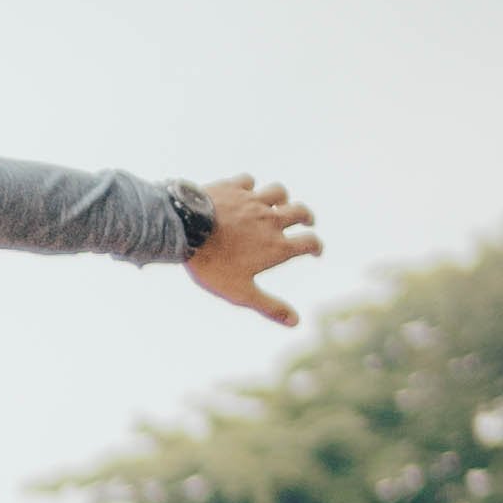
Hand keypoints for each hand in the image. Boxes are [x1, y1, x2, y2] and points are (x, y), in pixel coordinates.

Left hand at [184, 176, 320, 328]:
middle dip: (307, 217)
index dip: (316, 247)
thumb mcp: (241, 293)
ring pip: (278, 192)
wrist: (186, 230)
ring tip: (280, 203)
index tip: (315, 251)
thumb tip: (296, 322)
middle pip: (300, 212)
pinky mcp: (233, 187)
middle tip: (307, 221)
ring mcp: (252, 201)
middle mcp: (270, 220)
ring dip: (283, 198)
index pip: (309, 242)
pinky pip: (248, 180)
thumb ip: (269, 306)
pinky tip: (245, 190)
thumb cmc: (213, 266)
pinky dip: (250, 185)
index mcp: (277, 245)